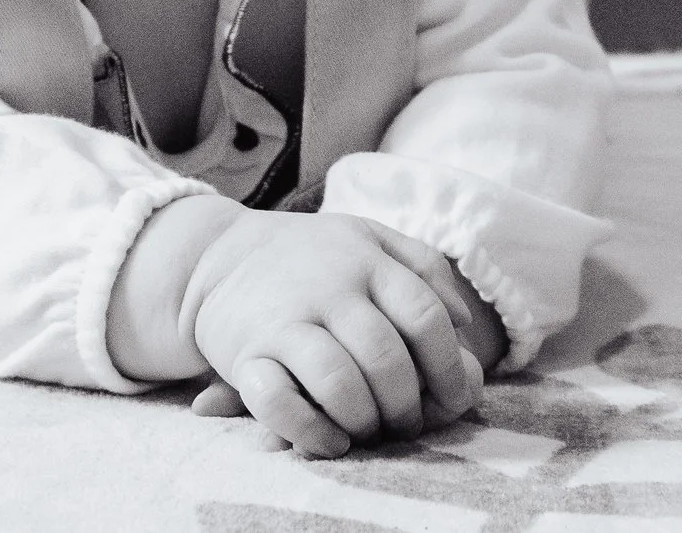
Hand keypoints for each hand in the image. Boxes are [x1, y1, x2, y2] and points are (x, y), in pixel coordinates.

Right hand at [184, 211, 483, 457]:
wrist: (218, 254)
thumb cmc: (312, 255)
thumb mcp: (368, 238)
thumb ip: (423, 267)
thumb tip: (462, 321)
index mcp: (366, 261)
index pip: (425, 317)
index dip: (449, 367)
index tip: (454, 397)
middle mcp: (328, 288)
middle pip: (386, 359)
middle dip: (406, 406)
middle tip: (406, 424)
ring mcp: (285, 321)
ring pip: (338, 383)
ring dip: (364, 421)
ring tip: (368, 431)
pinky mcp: (246, 355)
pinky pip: (279, 403)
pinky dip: (311, 431)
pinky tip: (331, 442)